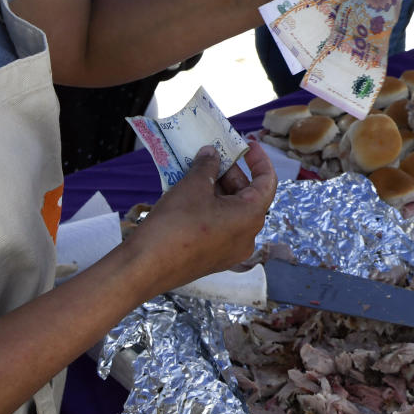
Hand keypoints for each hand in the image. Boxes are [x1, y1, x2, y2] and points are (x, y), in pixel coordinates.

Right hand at [126, 142, 277, 295]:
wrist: (145, 268)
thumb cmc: (175, 224)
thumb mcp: (193, 187)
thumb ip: (207, 166)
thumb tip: (212, 154)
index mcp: (251, 218)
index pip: (267, 182)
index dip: (260, 160)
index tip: (248, 144)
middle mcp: (248, 237)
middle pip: (249, 197)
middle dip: (232, 174)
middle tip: (212, 156)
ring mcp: (232, 250)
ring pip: (233, 212)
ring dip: (219, 190)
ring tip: (198, 172)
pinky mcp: (214, 258)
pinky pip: (221, 226)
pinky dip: (212, 207)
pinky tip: (191, 194)